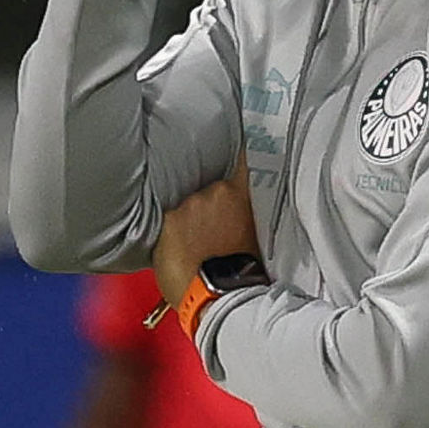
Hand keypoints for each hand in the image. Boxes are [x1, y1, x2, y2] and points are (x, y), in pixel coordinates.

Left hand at [152, 157, 260, 306]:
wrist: (221, 296)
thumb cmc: (245, 273)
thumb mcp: (258, 237)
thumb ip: (247, 214)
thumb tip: (241, 211)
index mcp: (241, 194)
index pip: (244, 158)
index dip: (244, 143)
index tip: (244, 131)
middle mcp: (216, 191)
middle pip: (211, 191)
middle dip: (211, 207)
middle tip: (215, 232)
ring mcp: (191, 204)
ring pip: (189, 207)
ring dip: (191, 221)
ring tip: (197, 248)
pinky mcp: (169, 220)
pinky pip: (171, 223)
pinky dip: (174, 234)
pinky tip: (180, 252)